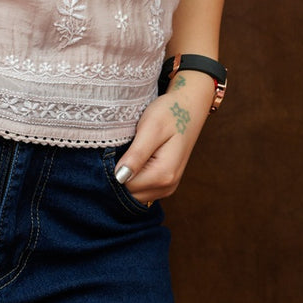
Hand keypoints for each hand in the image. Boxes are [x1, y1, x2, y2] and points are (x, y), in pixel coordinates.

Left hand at [114, 70, 216, 204]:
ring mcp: (168, 187)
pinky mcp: (165, 183)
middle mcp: (167, 186)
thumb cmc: (169, 114)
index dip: (114, 170)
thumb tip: (119, 177)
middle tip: (120, 149)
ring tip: (128, 151)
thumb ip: (136, 155)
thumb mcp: (150, 128)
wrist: (188, 109)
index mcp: (164, 174)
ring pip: (135, 194)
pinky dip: (134, 178)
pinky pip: (142, 189)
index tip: (113, 150)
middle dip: (119, 176)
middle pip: (130, 193)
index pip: (126, 186)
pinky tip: (134, 158)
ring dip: (126, 177)